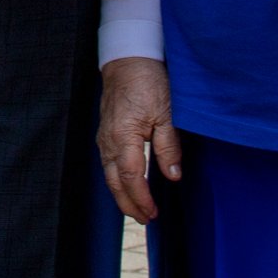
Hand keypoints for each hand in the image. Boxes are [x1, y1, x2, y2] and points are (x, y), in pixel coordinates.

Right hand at [97, 57, 182, 222]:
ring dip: (121, 193)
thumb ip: (168, 145)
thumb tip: (173, 175)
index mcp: (123, 136)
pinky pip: (107, 162)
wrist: (128, 58)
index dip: (142, 198)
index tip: (153, 213)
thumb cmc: (148, 81)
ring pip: (108, 173)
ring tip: (136, 208)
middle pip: (114, 181)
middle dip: (128, 203)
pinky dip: (116, 178)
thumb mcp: (166, 112)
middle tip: (145, 220)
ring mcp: (104, 135)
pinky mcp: (106, 130)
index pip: (131, 177)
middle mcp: (108, 139)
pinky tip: (126, 182)